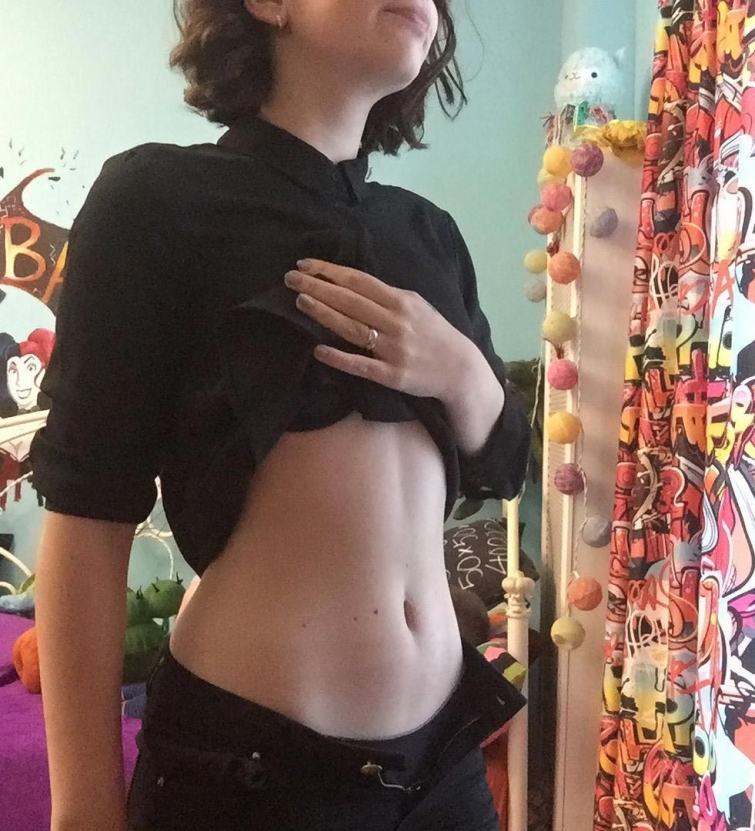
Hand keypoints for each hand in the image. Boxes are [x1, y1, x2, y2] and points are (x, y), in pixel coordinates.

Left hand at [284, 258, 476, 401]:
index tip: (305, 265)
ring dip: (324, 314)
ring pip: (352, 329)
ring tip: (300, 302)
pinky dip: (339, 358)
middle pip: (350, 301)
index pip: (359, 281)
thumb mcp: (417, 306)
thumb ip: (388, 296)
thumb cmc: (434, 334)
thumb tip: (354, 285)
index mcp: (401, 301)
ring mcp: (392, 349)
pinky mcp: (391, 374)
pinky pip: (361, 365)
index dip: (329, 271)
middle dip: (318, 287)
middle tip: (290, 279)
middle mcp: (395, 322)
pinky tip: (319, 350)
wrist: (459, 369)